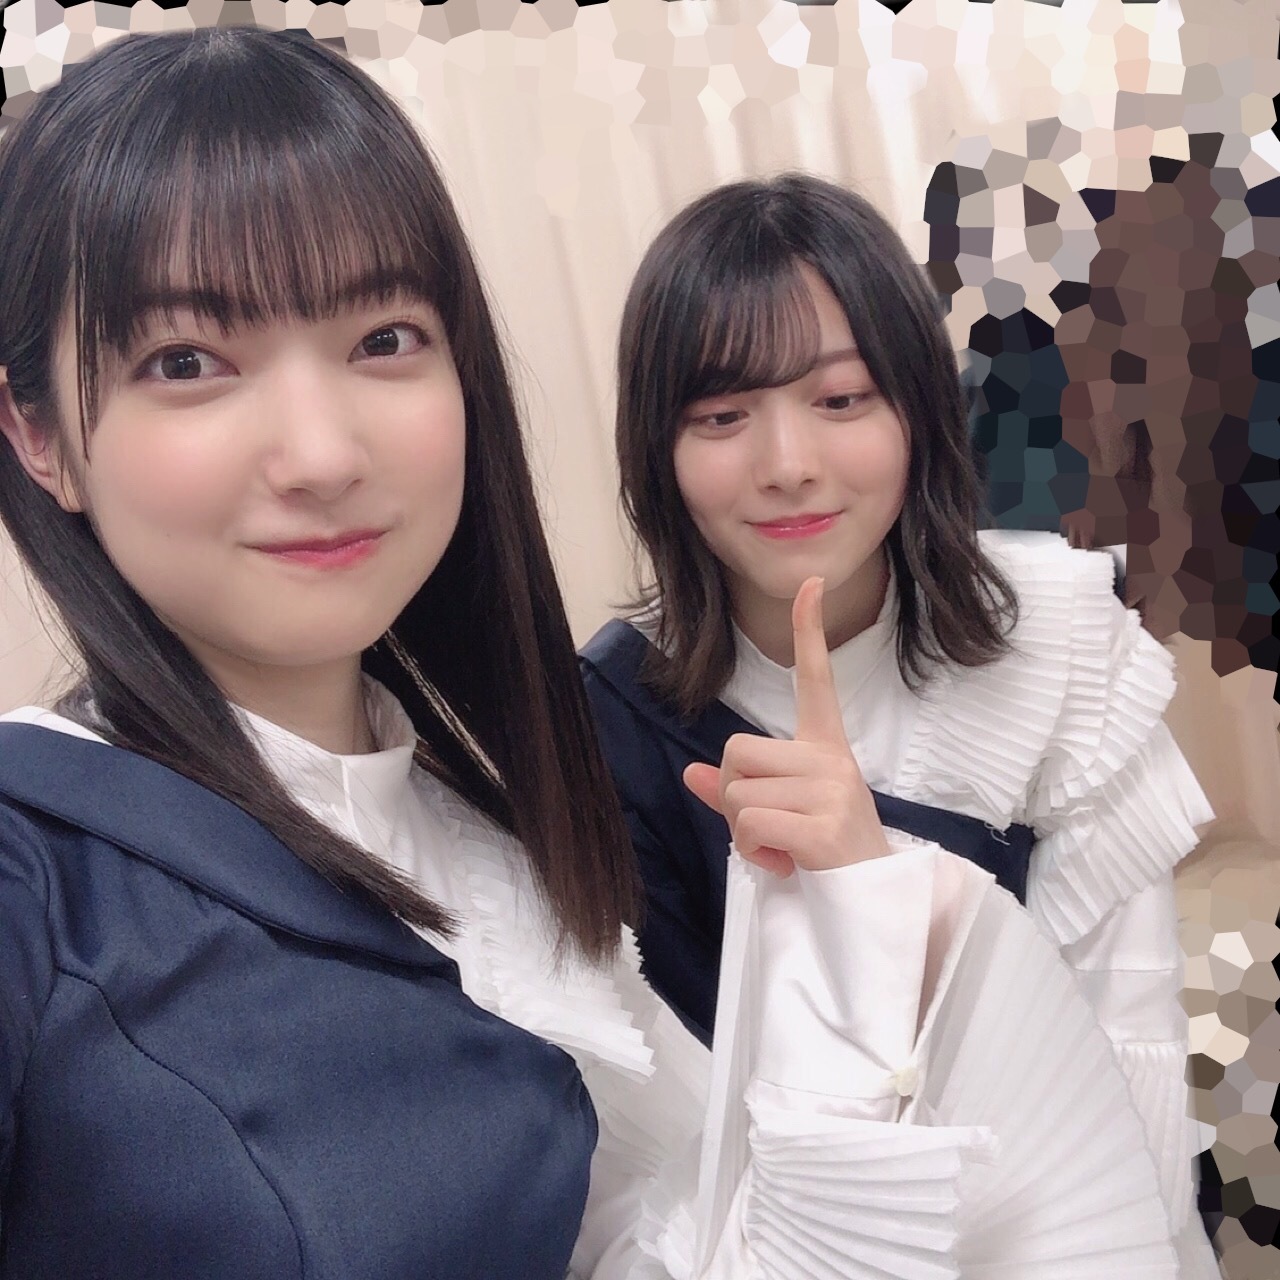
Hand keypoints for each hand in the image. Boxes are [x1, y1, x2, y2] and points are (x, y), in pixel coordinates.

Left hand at [684, 576, 890, 876]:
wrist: (872, 901)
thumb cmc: (823, 852)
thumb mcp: (781, 814)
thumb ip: (736, 793)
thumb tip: (692, 777)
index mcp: (825, 748)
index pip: (816, 680)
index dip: (809, 631)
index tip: (811, 583)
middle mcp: (831, 760)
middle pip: (736, 752)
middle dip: (735, 795)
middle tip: (770, 825)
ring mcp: (831, 791)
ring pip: (737, 792)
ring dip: (742, 828)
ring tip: (781, 845)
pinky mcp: (824, 826)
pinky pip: (750, 823)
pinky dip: (752, 850)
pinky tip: (785, 862)